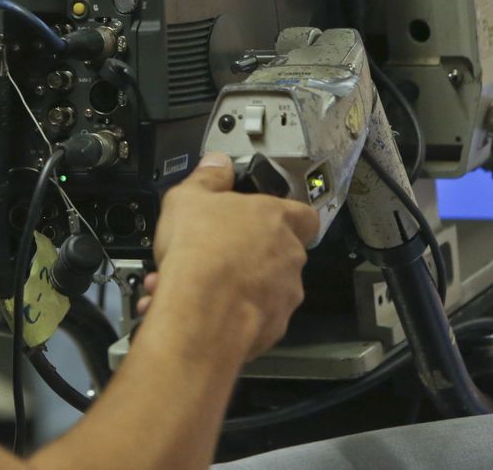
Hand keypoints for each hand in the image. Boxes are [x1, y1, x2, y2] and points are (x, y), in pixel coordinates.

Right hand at [148, 152, 318, 359]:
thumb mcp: (189, 197)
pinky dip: (229, 312)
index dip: (285, 215)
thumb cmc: (201, 252)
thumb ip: (208, 177)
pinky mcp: (273, 327)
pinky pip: (253, 315)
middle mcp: (289, 256)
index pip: (303, 214)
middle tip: (216, 252)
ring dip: (236, 284)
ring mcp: (285, 294)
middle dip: (249, 253)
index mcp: (276, 218)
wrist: (200, 313)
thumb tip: (217, 164)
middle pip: (280, 251)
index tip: (262, 217)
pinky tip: (196, 307)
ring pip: (265, 286)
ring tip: (196, 283)